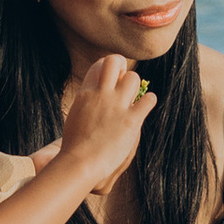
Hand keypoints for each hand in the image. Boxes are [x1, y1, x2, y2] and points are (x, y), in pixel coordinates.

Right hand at [55, 52, 152, 178]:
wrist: (80, 162)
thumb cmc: (74, 146)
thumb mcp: (76, 116)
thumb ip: (87, 104)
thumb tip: (95, 98)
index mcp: (86, 93)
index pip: (100, 65)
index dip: (109, 68)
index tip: (113, 78)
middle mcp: (101, 94)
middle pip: (114, 61)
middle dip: (122, 67)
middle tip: (124, 82)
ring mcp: (116, 105)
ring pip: (134, 78)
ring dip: (136, 87)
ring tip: (133, 101)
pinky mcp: (131, 119)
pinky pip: (148, 99)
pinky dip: (149, 102)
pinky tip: (143, 109)